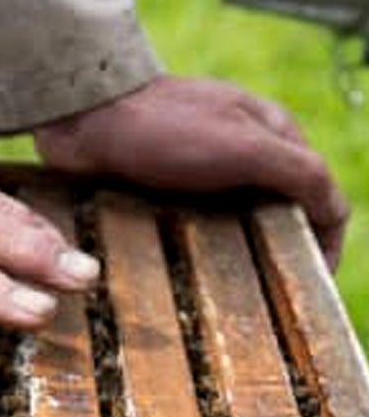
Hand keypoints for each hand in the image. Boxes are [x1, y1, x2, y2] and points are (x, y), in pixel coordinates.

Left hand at [32, 74, 347, 269]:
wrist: (82, 116)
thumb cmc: (163, 127)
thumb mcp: (245, 146)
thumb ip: (298, 174)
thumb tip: (335, 216)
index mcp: (273, 136)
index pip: (321, 198)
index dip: (324, 244)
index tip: (312, 287)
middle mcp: (241, 153)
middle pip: (277, 215)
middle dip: (277, 255)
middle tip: (264, 300)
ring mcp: (199, 171)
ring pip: (232, 224)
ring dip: (233, 255)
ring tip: (223, 293)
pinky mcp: (160, 187)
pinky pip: (188, 225)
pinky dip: (195, 247)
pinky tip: (184, 270)